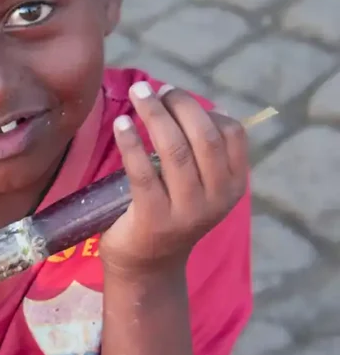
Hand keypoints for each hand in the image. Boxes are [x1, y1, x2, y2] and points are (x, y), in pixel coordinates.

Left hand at [100, 81, 247, 277]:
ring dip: (154, 115)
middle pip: (204, 137)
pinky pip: (143, 172)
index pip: (233, 134)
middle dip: (178, 105)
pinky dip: (131, 142)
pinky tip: (121, 124)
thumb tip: (192, 103)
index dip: (204, 108)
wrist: (148, 265)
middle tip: (151, 89)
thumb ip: (201, 151)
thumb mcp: (199, 184)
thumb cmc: (170, 212)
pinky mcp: (154, 218)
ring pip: (175, 150)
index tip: (174, 94)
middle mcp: (217, 198)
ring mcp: (187, 210)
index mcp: (233, 185)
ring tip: (137, 94)